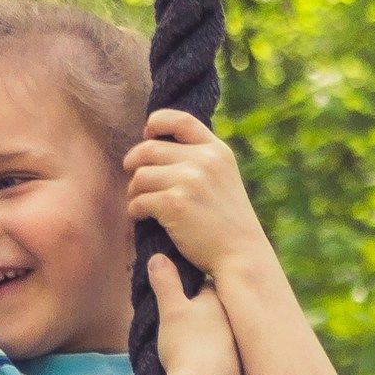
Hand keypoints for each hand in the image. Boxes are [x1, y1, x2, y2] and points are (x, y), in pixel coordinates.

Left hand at [124, 110, 270, 280]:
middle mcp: (203, 160)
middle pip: (149, 149)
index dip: (157, 122)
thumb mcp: (224, 179)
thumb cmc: (228, 222)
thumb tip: (156, 145)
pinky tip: (141, 218)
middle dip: (134, 163)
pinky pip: (138, 201)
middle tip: (134, 179)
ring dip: (134, 191)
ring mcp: (189, 181)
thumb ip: (200, 160)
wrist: (240, 255)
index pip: (181, 120)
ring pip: (140, 176)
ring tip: (139, 202)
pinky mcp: (174, 204)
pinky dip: (134, 210)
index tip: (146, 134)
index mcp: (217, 151)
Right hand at [143, 252, 240, 374]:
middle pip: (215, 314)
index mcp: (220, 303)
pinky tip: (199, 372)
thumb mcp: (171, 309)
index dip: (191, 290)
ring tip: (187, 350)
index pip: (206, 287)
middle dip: (200, 317)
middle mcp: (234, 323)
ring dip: (208, 342)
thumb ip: (165, 282)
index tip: (178, 295)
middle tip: (180, 326)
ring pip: (220, 339)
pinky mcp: (238, 374)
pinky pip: (223, 364)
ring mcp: (238, 349)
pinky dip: (212, 365)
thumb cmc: (187, 344)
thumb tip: (157, 257)